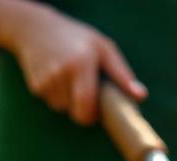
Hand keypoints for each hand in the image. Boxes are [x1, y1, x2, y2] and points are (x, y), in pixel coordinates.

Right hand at [8, 5, 146, 124]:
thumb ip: (122, 74)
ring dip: (72, 102)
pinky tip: (60, 78)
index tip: (99, 112)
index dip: (93, 116)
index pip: (86, 106)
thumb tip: (141, 97)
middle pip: (76, 112)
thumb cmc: (78, 38)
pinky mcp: (35, 87)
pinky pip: (53, 103)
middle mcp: (60, 74)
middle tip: (90, 92)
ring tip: (73, 80)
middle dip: (85, 109)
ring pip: (64, 109)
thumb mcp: (104, 48)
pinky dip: (59, 96)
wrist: (35, 28)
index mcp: (80, 65)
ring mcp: (44, 82)